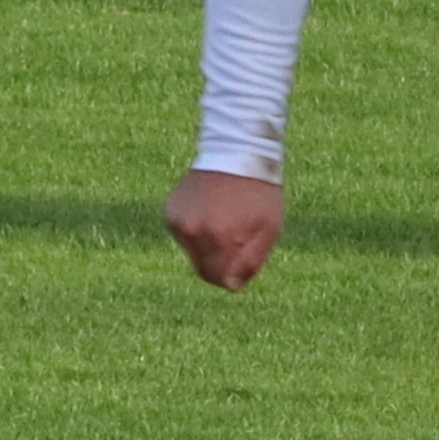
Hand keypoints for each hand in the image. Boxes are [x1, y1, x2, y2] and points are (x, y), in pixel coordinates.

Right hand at [166, 169, 285, 289]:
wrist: (236, 153)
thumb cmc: (259, 192)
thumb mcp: (269, 228)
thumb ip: (252, 262)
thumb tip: (232, 286)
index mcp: (218, 237)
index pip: (217, 278)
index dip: (232, 276)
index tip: (242, 264)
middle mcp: (192, 231)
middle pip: (202, 268)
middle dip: (220, 263)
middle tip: (238, 242)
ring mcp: (177, 221)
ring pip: (192, 253)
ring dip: (208, 247)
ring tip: (226, 220)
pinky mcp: (169, 212)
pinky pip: (184, 235)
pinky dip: (197, 231)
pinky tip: (212, 212)